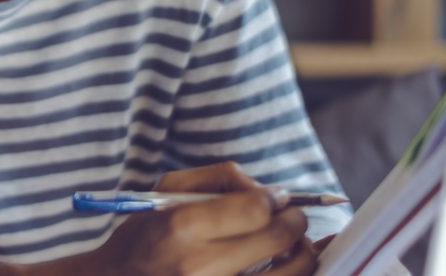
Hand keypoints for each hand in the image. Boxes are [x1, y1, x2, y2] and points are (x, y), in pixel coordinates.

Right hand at [81, 162, 313, 275]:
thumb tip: (267, 190)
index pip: (255, 209)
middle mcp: (202, 267)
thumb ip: (218, 179)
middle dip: (295, 221)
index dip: (275, 198)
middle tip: (292, 217)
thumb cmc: (143, 238)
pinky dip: (289, 275)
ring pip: (291, 274)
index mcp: (183, 229)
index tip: (276, 197)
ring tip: (294, 246)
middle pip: (278, 239)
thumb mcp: (166, 193)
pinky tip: (284, 267)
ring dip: (302, 254)